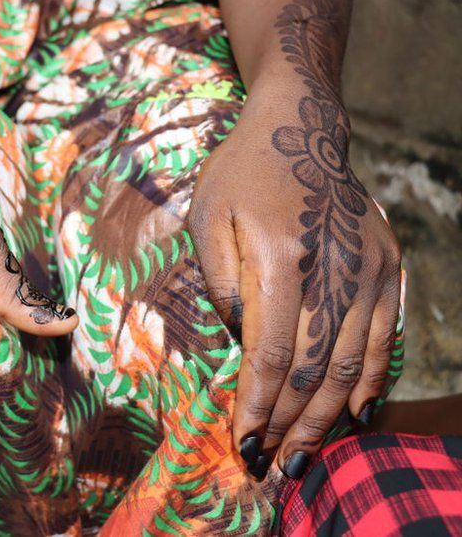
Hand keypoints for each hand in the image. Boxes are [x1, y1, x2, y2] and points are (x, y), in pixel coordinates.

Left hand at [189, 91, 400, 480]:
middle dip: (291, 424)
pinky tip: (353, 414)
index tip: (243, 442)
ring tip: (307, 454)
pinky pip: (384, 337)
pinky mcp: (389, 266)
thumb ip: (222, 285)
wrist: (301, 130)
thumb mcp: (207, 220)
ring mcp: (370, 268)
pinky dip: (370, 381)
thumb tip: (242, 344)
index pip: (272, 352)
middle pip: (316, 368)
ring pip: (353, 362)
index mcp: (281, 257)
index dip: (258, 404)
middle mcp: (335, 267)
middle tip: (274, 466)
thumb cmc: (240, 176)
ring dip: (328, 416)